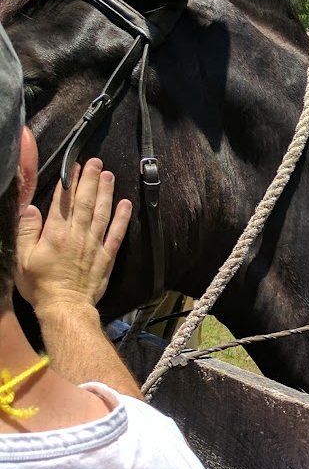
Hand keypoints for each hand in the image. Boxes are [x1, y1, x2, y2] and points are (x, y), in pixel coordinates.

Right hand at [16, 158, 132, 311]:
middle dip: (91, 180)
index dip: (70, 183)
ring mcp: (95, 244)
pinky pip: (117, 233)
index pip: (63, 202)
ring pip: (102, 213)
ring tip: (109, 175)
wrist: (65, 307)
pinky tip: (126, 204)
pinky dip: (122, 217)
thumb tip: (28, 209)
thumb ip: (26, 232)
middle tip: (96, 162)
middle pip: (85, 202)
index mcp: (56, 234)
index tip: (74, 167)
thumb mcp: (22, 259)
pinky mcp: (107, 256)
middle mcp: (78, 235)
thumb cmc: (40, 285)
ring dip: (106, 192)